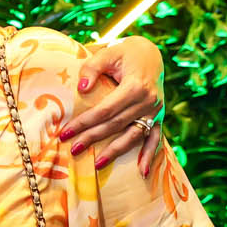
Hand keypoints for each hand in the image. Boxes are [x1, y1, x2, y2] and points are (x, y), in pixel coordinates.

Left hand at [61, 35, 164, 173]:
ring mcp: (156, 111)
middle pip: (116, 125)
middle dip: (93, 138)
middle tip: (73, 150)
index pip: (105, 110)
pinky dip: (150, 155)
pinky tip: (142, 173)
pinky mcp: (160, 116)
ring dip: (116, 152)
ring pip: (134, 136)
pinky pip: (156, 139)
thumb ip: (92, 68)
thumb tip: (81, 88)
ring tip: (97, 164)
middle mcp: (149, 101)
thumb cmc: (124, 53)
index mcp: (136, 86)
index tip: (66, 132)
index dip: (85, 122)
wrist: (151, 53)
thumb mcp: (108, 53)